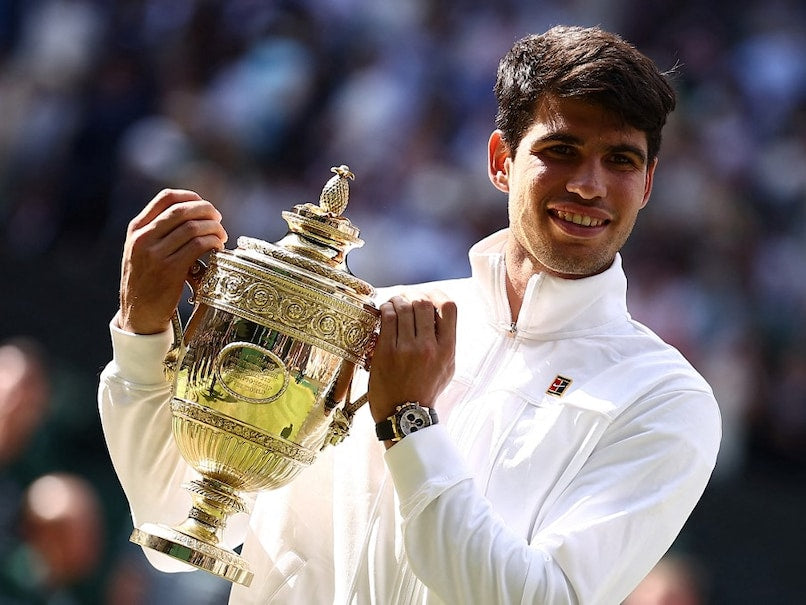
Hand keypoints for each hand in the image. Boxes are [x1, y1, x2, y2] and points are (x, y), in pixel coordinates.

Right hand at [119, 189, 227, 334]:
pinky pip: (198, 245)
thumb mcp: (141, 252)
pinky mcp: (170, 270)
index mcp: (137, 229)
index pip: (166, 198)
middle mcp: (143, 238)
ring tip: (221, 236)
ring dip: (213, 228)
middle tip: (218, 220)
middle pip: (182, 210)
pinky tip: (218, 248)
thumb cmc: (146, 282)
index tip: (204, 205)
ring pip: (193, 227)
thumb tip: (193, 215)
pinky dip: (213, 242)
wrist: (138, 314)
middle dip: (207, 211)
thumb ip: (158, 232)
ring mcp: (155, 254)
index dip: (191, 196)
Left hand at [368, 291, 456, 424]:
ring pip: (404, 307)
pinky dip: (386, 308)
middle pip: (424, 303)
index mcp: (447, 350)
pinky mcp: (386, 351)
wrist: (404, 414)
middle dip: (414, 296)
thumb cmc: (425, 390)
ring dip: (398, 300)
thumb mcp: (447, 368)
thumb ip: (446, 342)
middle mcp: (429, 347)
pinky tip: (385, 312)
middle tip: (407, 299)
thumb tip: (440, 317)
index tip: (429, 297)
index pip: (449, 307)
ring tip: (395, 303)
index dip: (438, 295)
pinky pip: (387, 318)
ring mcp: (407, 349)